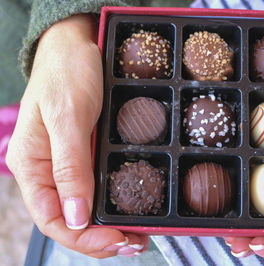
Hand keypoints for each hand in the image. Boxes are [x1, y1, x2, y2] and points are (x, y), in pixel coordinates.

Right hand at [6, 14, 147, 257]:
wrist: (76, 45)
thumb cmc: (66, 72)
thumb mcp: (68, 116)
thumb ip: (68, 166)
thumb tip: (75, 217)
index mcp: (31, 165)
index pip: (52, 219)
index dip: (84, 237)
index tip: (117, 240)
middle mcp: (47, 171)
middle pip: (69, 220)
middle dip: (100, 238)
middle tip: (134, 242)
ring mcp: (67, 165)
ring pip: (83, 209)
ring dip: (108, 226)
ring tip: (136, 234)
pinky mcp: (85, 156)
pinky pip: (95, 188)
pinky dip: (111, 203)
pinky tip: (129, 208)